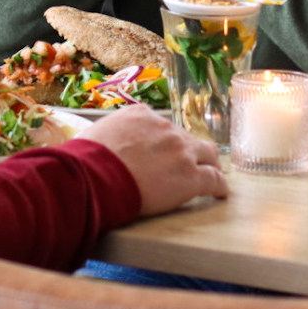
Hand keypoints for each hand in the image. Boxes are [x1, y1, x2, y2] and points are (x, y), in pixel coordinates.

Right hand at [79, 105, 226, 215]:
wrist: (95, 177)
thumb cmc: (87, 159)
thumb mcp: (97, 133)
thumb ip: (110, 134)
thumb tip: (103, 145)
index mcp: (142, 115)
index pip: (161, 126)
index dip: (164, 141)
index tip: (164, 151)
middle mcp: (165, 129)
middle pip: (186, 138)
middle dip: (189, 151)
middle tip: (190, 163)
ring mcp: (180, 152)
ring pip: (208, 154)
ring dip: (209, 164)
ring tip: (212, 175)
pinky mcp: (190, 177)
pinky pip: (214, 180)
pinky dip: (219, 186)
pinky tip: (220, 193)